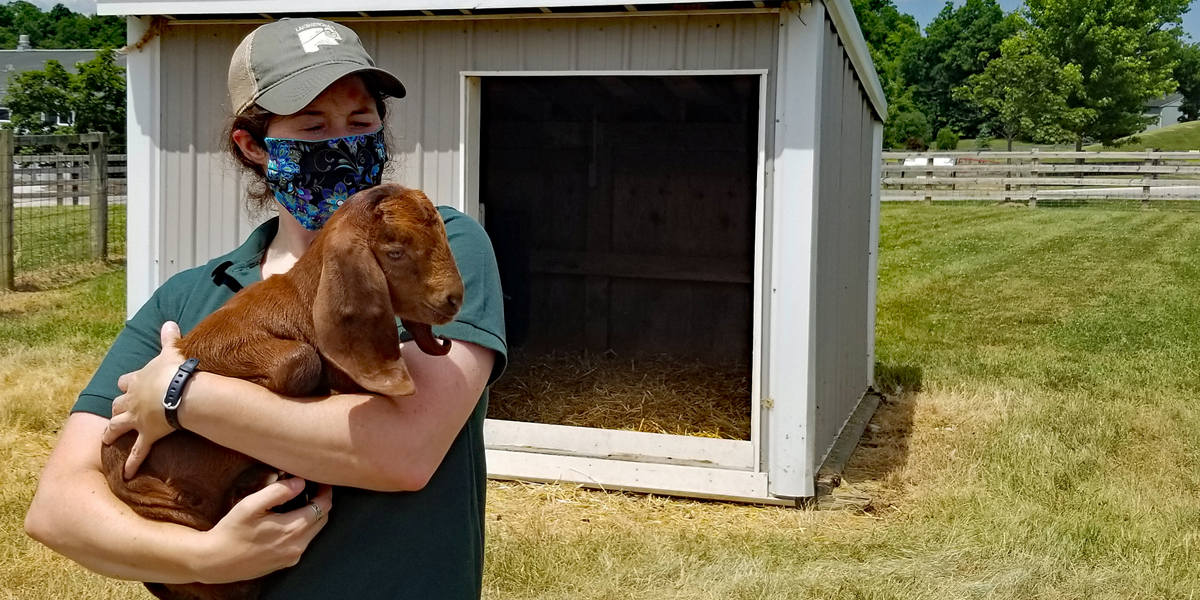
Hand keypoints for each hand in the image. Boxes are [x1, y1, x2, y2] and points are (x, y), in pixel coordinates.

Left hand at [103, 321, 186, 478]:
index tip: (125, 385)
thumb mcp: (170, 352)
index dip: (125, 384)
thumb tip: (169, 322)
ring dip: (112, 433)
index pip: (126, 382)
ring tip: (106, 440)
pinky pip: (137, 452)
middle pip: (117, 405)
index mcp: (138, 380)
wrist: (178, 391)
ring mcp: (136, 419)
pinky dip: (132, 463)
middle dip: (115, 409)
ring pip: (118, 427)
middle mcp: (132, 400)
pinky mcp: (145, 435)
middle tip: (116, 413)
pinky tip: (126, 475)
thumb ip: (168, 338)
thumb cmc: (174, 371)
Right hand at [195, 478, 332, 583]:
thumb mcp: (251, 505)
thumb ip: (278, 491)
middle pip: (322, 519)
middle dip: (320, 502)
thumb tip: (300, 482)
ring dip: (311, 515)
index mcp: (292, 530)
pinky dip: (302, 528)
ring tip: (298, 501)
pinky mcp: (285, 562)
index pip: (323, 507)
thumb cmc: (232, 531)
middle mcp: (297, 546)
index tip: (320, 480)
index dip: (325, 491)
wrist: (216, 561)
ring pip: (313, 531)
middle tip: (311, 488)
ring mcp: (292, 557)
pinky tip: (287, 520)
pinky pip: (303, 541)